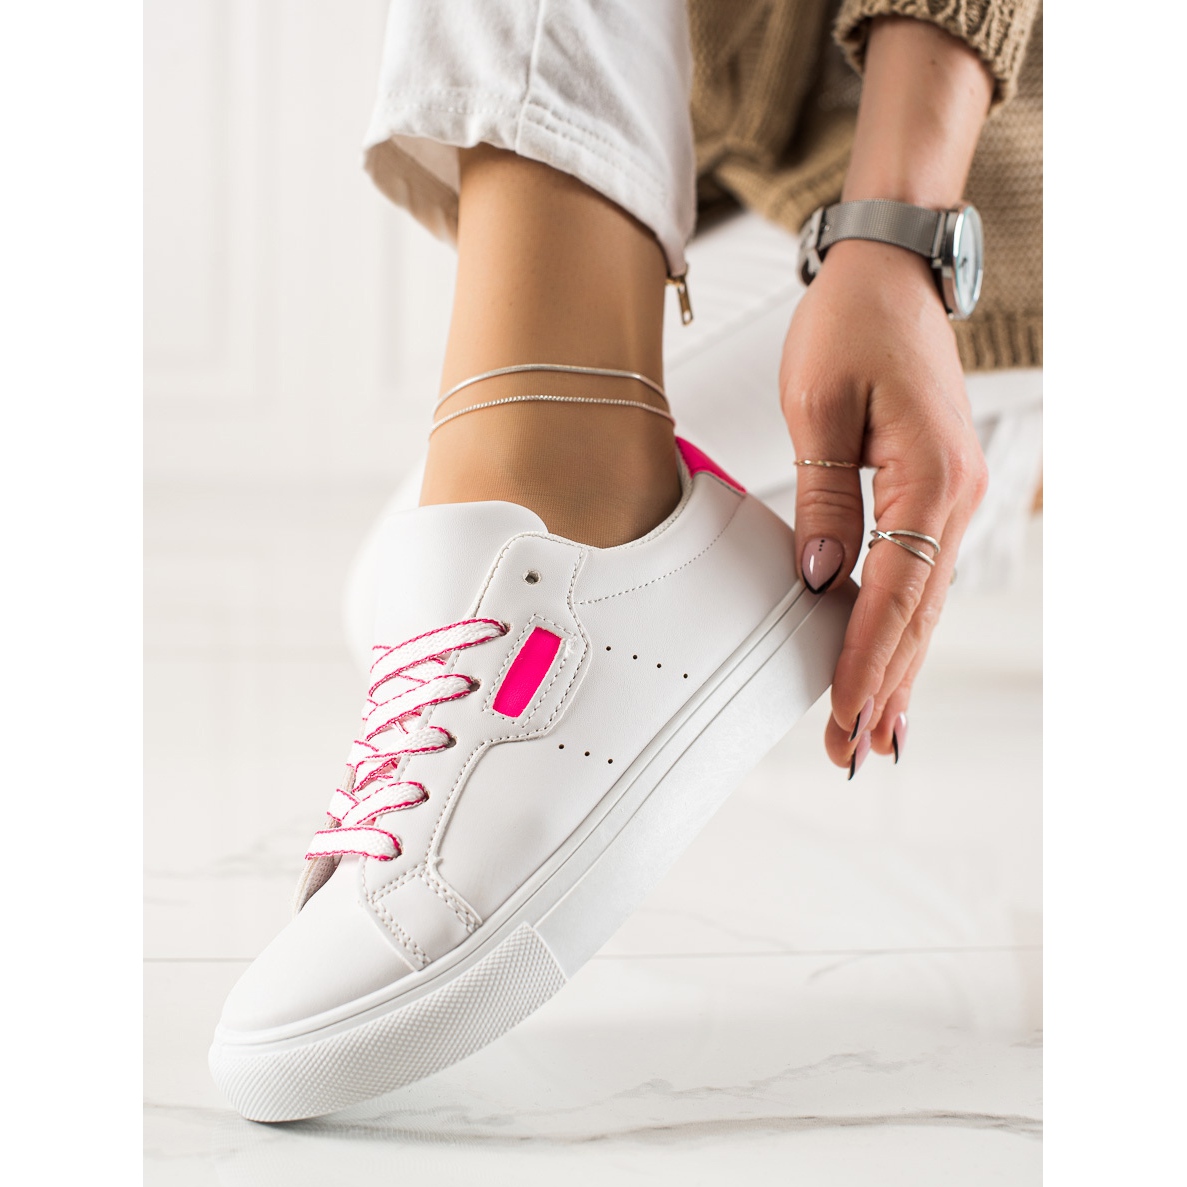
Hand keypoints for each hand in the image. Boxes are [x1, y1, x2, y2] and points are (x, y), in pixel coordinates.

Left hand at [779, 238, 987, 770]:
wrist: (888, 275)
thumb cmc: (851, 325)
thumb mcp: (817, 408)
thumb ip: (822, 501)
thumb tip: (821, 578)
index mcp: (931, 476)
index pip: (895, 591)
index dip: (866, 657)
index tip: (843, 711)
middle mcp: (956, 495)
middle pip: (917, 613)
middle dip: (883, 686)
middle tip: (852, 750)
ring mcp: (953, 496)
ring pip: (924, 604)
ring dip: (897, 670)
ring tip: (874, 735)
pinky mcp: (936, 492)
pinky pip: (921, 576)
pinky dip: (903, 628)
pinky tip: (890, 666)